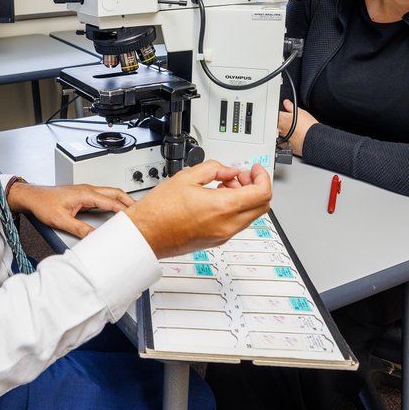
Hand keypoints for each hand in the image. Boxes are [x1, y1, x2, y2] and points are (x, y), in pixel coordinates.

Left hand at [7, 182, 133, 238]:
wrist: (32, 197)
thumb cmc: (43, 204)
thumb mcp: (61, 220)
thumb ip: (79, 229)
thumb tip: (93, 237)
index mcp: (85, 194)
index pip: (111, 201)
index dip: (124, 210)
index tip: (134, 218)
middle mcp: (87, 190)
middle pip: (115, 192)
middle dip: (129, 201)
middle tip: (141, 210)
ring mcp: (85, 191)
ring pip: (109, 193)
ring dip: (121, 200)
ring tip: (131, 210)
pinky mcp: (82, 195)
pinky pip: (102, 196)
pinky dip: (112, 201)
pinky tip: (113, 209)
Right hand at [125, 160, 271, 257]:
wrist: (145, 235)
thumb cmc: (158, 211)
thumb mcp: (186, 177)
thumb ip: (214, 169)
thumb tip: (229, 171)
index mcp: (222, 207)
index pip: (262, 193)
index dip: (262, 177)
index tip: (254, 169)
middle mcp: (227, 225)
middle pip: (262, 206)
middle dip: (256, 186)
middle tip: (241, 176)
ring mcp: (223, 235)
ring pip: (251, 215)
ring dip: (245, 198)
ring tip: (225, 185)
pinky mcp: (216, 241)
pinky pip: (237, 223)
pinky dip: (235, 209)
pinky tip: (217, 198)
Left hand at [279, 99, 318, 155]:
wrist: (314, 139)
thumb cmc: (308, 125)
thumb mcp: (300, 112)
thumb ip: (290, 106)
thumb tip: (286, 103)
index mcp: (281, 119)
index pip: (275, 114)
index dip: (280, 113)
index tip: (284, 113)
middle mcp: (280, 129)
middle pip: (276, 124)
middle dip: (280, 123)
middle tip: (290, 122)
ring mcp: (283, 137)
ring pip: (280, 133)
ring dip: (284, 131)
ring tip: (294, 130)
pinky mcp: (287, 146)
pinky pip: (285, 142)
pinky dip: (288, 140)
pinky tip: (295, 138)